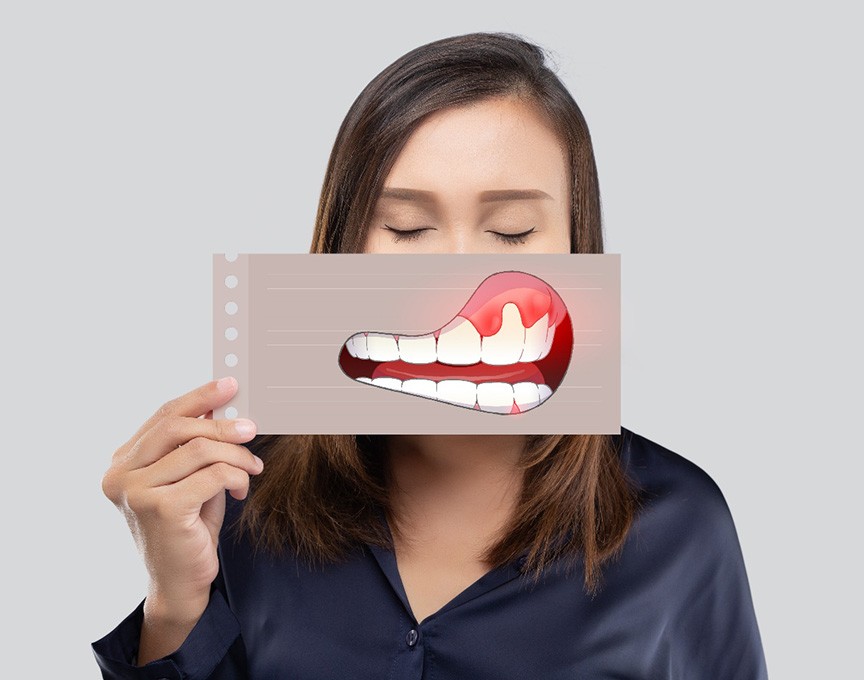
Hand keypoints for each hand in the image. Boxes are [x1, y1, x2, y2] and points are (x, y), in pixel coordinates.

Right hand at [101, 377, 262, 607]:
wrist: (181, 583)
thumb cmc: (188, 528)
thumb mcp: (189, 479)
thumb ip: (196, 446)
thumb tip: (223, 408)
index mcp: (122, 463)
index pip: (163, 417)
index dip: (199, 397)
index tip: (229, 385)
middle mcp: (120, 475)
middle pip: (178, 427)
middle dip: (222, 424)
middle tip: (252, 428)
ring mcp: (135, 492)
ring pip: (200, 449)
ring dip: (236, 455)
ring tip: (252, 468)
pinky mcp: (160, 508)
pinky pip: (212, 474)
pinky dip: (235, 477)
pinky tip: (240, 490)